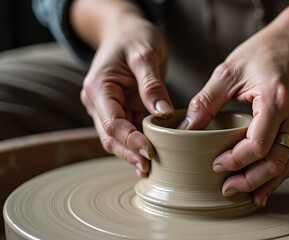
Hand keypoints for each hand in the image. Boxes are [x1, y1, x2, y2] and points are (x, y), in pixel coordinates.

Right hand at [80, 12, 173, 176]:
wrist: (126, 31)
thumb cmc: (134, 37)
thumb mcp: (145, 55)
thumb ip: (152, 85)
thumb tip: (163, 115)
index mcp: (99, 88)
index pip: (112, 123)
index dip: (131, 140)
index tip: (151, 151)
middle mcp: (98, 102)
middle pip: (111, 137)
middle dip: (130, 154)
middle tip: (151, 168)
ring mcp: (109, 108)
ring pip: (118, 139)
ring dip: (133, 154)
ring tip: (153, 169)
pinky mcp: (122, 110)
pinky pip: (129, 131)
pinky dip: (139, 144)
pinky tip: (151, 157)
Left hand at [182, 22, 288, 206]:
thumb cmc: (265, 51)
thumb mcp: (229, 71)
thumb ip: (206, 102)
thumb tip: (185, 129)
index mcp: (276, 98)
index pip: (258, 144)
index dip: (236, 161)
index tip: (217, 165)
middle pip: (276, 162)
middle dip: (250, 181)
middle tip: (228, 189)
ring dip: (266, 182)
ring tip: (246, 194)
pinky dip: (279, 171)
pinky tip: (265, 182)